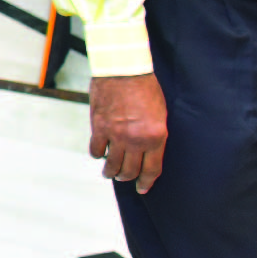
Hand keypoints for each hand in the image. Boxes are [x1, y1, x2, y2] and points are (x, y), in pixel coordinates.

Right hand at [89, 73, 167, 193]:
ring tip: (109, 173)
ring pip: (112, 164)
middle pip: (130, 170)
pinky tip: (99, 153)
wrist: (123, 69)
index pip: (151, 169)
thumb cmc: (145, 87)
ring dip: (110, 172)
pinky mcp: (99, 127)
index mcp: (156, 137)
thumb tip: (146, 149)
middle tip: (124, 179)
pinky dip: (97, 154)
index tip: (142, 189)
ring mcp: (116, 135)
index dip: (146, 182)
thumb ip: (154, 135)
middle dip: (127, 178)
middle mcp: (136, 140)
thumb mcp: (160, 114)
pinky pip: (96, 149)